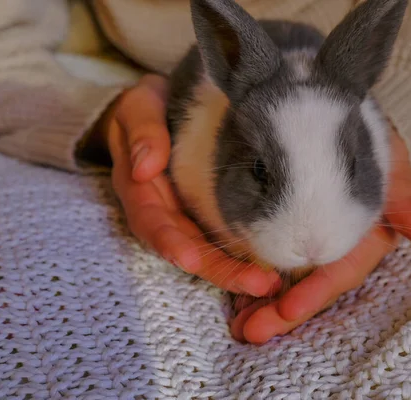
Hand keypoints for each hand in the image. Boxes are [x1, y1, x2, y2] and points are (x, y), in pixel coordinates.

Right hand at [90, 74, 279, 296]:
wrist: (159, 109)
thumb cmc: (146, 108)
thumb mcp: (138, 108)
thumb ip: (141, 132)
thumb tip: (144, 167)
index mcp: (140, 190)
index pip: (151, 222)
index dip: (169, 243)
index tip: (190, 260)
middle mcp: (163, 211)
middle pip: (187, 249)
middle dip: (219, 270)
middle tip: (257, 284)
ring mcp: (186, 216)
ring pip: (208, 251)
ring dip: (236, 271)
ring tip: (270, 284)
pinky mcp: (207, 214)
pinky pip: (224, 239)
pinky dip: (245, 256)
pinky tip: (273, 268)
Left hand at [230, 125, 410, 343]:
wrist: (325, 109)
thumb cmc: (361, 133)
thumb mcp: (384, 154)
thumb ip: (401, 193)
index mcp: (362, 235)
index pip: (339, 271)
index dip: (315, 293)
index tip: (287, 311)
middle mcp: (334, 243)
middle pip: (309, 286)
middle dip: (282, 313)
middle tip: (251, 332)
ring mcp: (307, 239)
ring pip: (287, 282)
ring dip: (263, 308)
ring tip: (238, 328)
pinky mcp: (283, 231)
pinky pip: (268, 262)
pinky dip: (251, 284)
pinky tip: (234, 302)